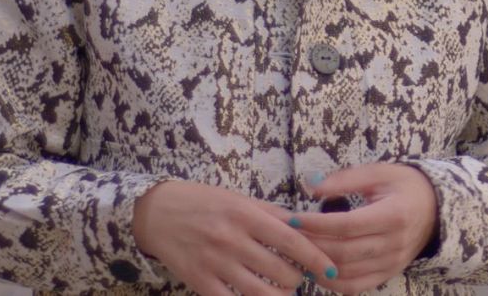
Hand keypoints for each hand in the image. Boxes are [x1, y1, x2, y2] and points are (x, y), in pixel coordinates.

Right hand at [132, 180, 339, 295]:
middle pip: (280, 271)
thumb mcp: (239, 200)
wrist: (156, 212)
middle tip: (298, 276)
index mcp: (246, 215)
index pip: (291, 240)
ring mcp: (215, 263)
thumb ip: (272, 214)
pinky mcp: (199, 282)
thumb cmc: (203, 203)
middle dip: (297, 279)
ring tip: (283, 290)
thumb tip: (307, 226)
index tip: (331, 269)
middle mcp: (232, 240)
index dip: (315, 258)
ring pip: (260, 293)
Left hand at [290, 163, 439, 293]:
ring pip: (347, 272)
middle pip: (343, 251)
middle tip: (289, 236)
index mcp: (394, 215)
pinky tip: (317, 269)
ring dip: (318, 264)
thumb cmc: (406, 186)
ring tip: (298, 252)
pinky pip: (356, 286)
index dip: (317, 224)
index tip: (293, 218)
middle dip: (311, 244)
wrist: (437, 208)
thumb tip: (311, 185)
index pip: (347, 225)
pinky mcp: (389, 273)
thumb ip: (346, 179)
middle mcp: (395, 243)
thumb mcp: (380, 173)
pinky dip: (333, 282)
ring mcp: (393, 262)